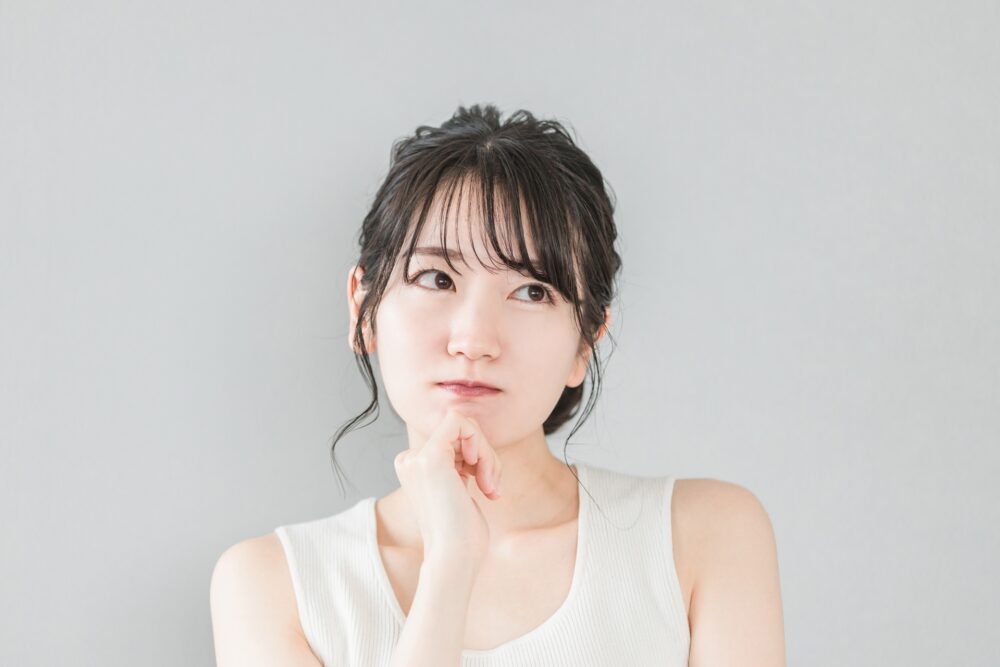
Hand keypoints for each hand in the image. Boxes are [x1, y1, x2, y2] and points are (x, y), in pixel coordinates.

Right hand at [393, 407, 502, 568]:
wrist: (454, 559)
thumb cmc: (462, 533)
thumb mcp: (459, 489)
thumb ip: (460, 463)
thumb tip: (474, 433)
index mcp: (413, 467)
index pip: (451, 437)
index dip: (475, 453)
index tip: (484, 482)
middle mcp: (409, 459)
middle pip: (459, 430)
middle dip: (485, 454)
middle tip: (492, 486)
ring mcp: (417, 457)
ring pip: (464, 426)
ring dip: (487, 455)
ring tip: (491, 487)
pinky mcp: (431, 457)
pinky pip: (462, 423)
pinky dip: (482, 446)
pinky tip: (483, 476)